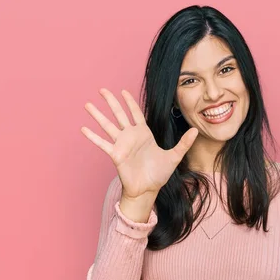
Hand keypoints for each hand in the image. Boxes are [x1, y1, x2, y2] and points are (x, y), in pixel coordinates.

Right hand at [81, 89, 198, 198]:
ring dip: (98, 115)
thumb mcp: (174, 156)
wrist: (148, 189)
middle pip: (119, 114)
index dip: (129, 102)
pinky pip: (102, 143)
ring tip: (87, 104)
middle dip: (111, 102)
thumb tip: (196, 130)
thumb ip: (184, 143)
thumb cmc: (160, 174)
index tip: (123, 91)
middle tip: (102, 90)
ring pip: (108, 126)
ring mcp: (122, 145)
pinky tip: (83, 128)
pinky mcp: (115, 155)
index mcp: (144, 134)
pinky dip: (93, 136)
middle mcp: (131, 136)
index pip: (135, 113)